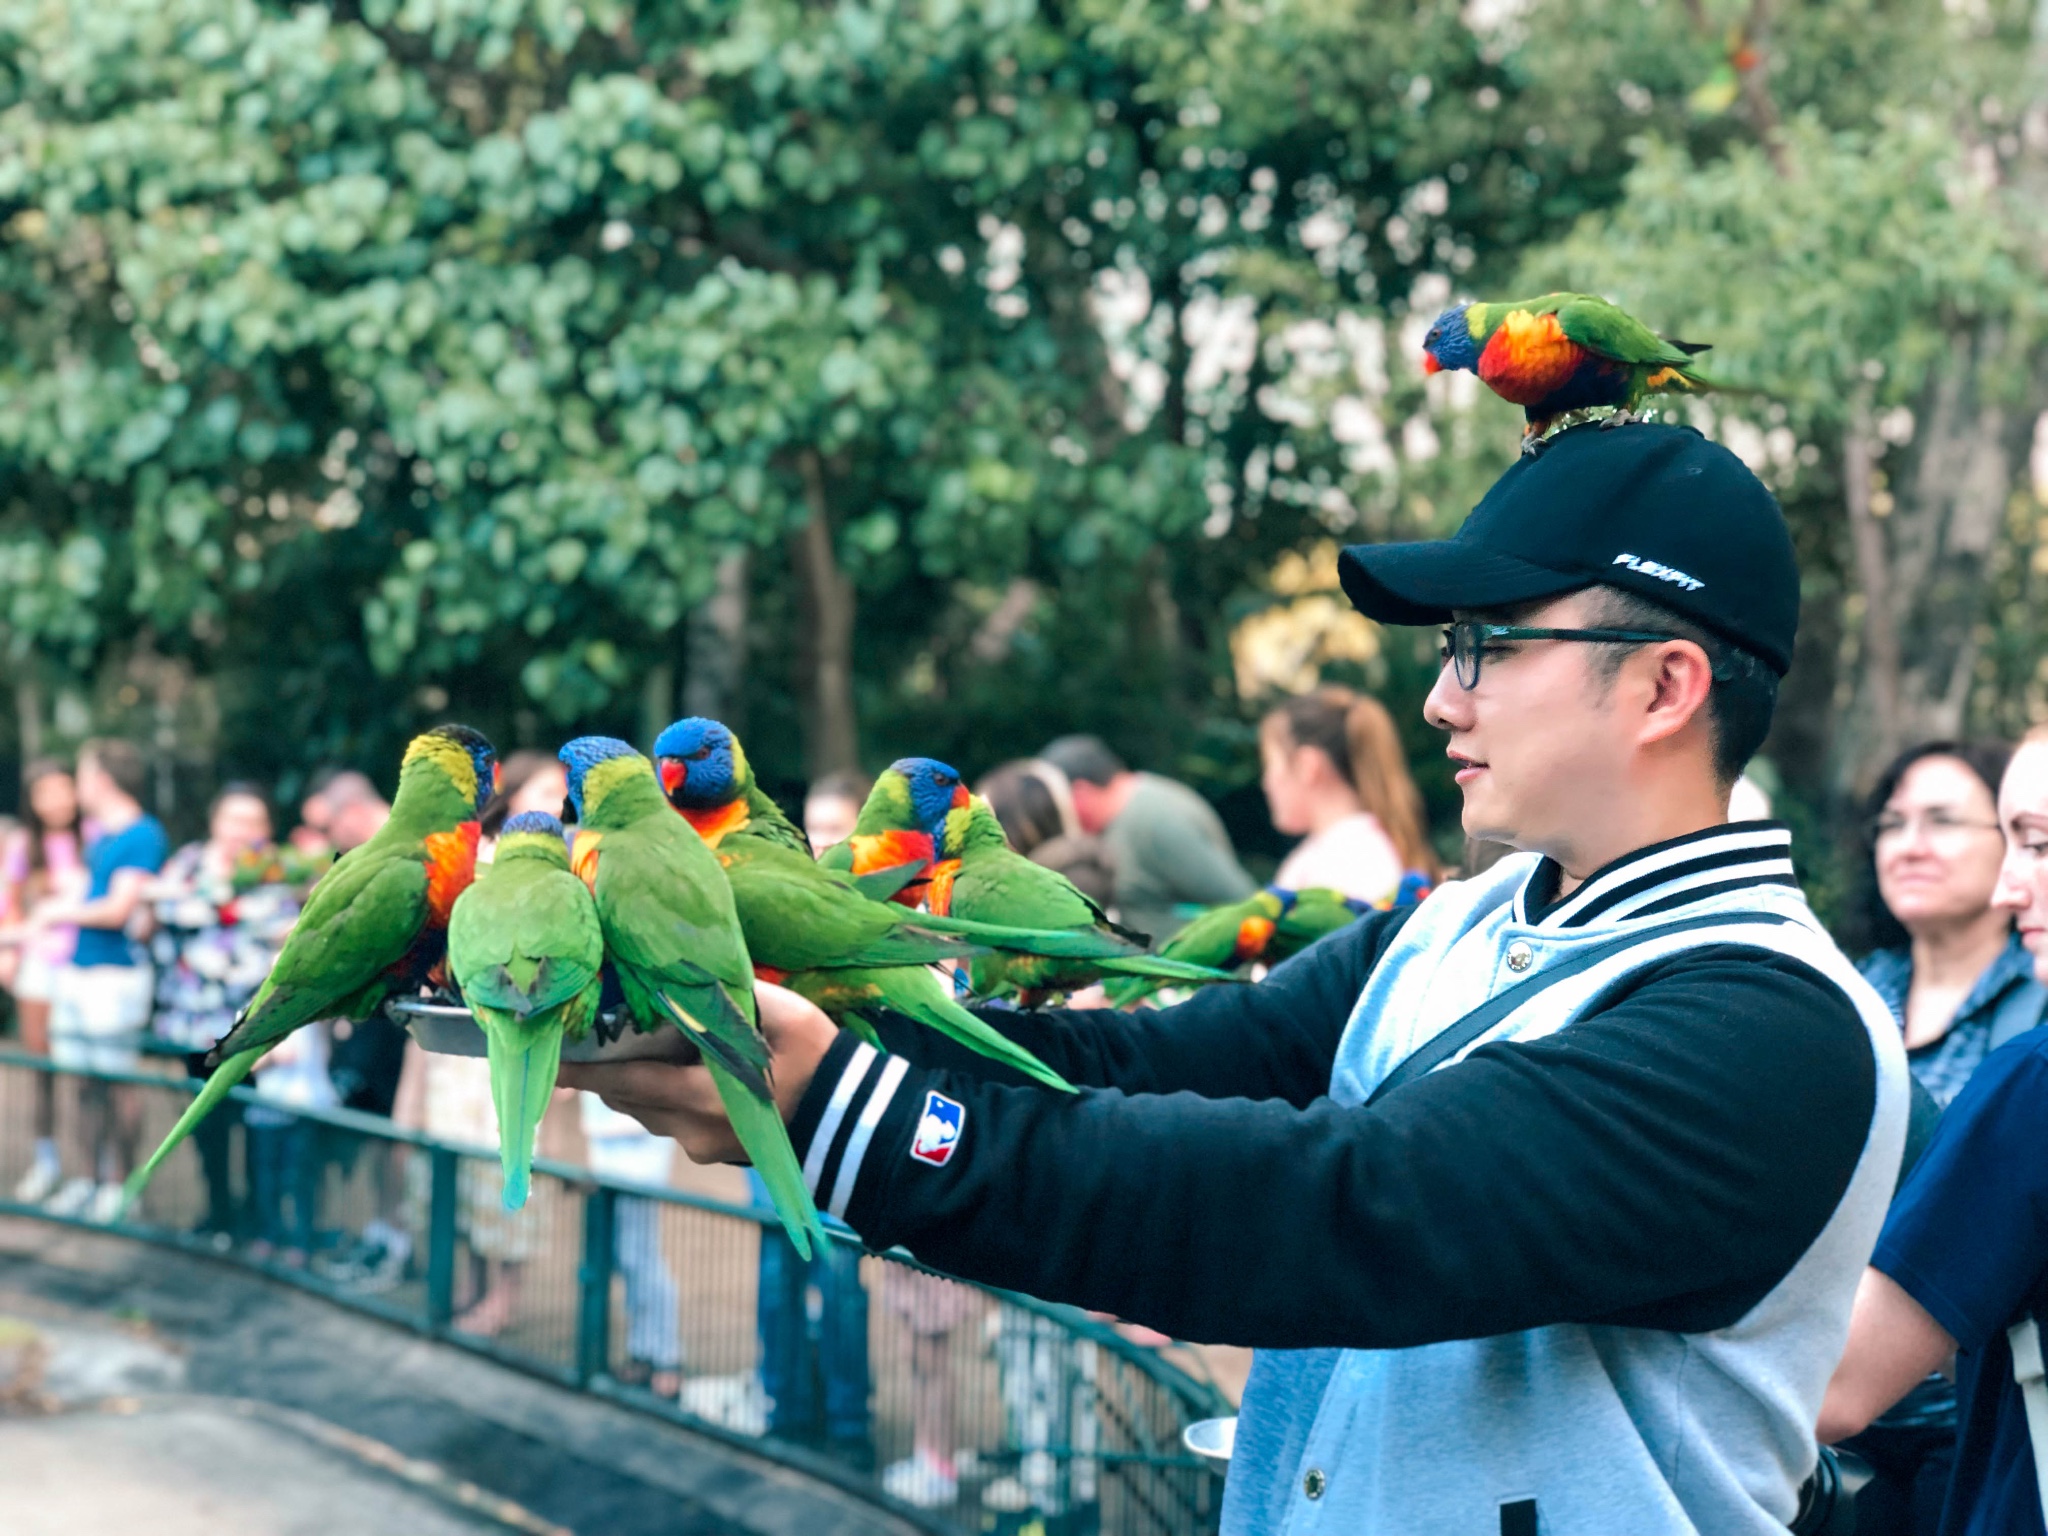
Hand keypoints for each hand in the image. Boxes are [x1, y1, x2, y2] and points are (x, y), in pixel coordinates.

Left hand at [557, 980, 839, 1164]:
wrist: (855, 1123)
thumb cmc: (822, 1063)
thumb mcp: (785, 1017)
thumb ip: (735, 997)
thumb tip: (695, 974)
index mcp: (704, 1098)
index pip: (627, 1083)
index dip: (585, 1072)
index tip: (549, 1065)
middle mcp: (693, 1130)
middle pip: (629, 1099)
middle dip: (608, 1070)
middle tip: (593, 1036)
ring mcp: (702, 1146)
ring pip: (647, 1113)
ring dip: (637, 1083)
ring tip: (635, 1047)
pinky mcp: (714, 1153)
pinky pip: (671, 1123)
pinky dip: (663, 1096)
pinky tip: (678, 1069)